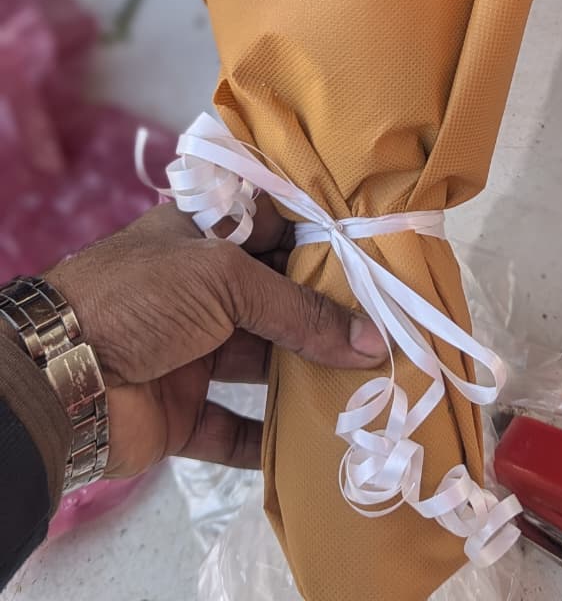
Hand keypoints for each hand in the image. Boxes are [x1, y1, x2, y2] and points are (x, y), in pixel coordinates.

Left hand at [46, 201, 384, 478]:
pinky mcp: (180, 412)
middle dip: (324, 317)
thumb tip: (372, 341)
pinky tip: (316, 444)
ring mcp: (189, 353)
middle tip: (388, 329)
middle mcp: (198, 292)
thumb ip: (300, 309)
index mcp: (201, 238)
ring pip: (260, 365)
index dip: (319, 244)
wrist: (59, 374)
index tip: (376, 261)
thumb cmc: (141, 297)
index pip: (272, 232)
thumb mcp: (225, 279)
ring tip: (368, 387)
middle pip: (274, 302)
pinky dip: (270, 440)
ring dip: (306, 378)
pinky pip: (234, 429)